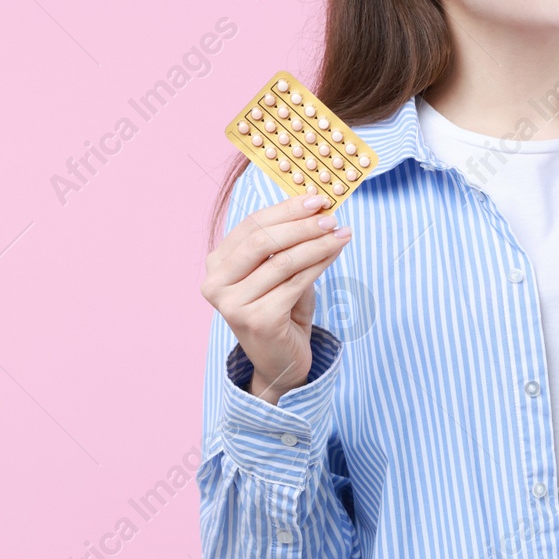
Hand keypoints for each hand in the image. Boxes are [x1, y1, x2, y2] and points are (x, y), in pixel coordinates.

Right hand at [200, 194, 352, 403]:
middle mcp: (216, 284)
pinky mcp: (257, 320)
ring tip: (342, 233)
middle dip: (301, 224)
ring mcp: (233, 304)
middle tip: (331, 216)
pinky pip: (296, 282)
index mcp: (217, 264)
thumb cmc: (281, 309)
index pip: (251, 225)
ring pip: (282, 261)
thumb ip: (287, 242)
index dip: (285, 209)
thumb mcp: (278, 271)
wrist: (281, 360)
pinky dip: (320, 263)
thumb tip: (316, 207)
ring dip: (317, 243)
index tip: (316, 198)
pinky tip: (336, 252)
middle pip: (262, 240)